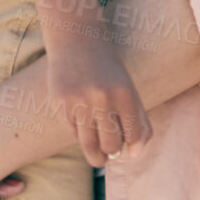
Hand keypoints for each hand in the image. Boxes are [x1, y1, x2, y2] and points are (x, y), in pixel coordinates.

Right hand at [47, 36, 151, 166]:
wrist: (78, 42)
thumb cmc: (108, 69)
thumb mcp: (128, 88)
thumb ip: (138, 120)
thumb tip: (135, 154)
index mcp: (125, 93)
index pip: (133, 134)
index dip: (131, 146)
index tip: (127, 148)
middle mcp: (103, 98)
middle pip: (111, 145)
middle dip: (112, 153)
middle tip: (111, 152)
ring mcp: (80, 102)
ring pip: (89, 145)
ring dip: (96, 156)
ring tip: (100, 158)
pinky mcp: (61, 105)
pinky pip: (73, 132)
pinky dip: (80, 134)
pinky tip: (83, 125)